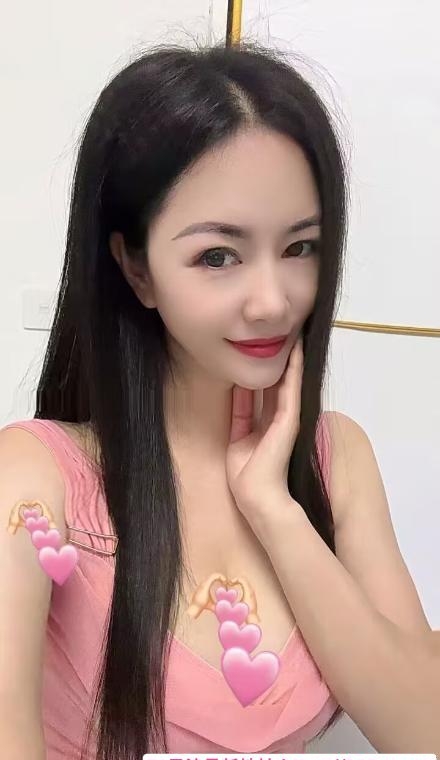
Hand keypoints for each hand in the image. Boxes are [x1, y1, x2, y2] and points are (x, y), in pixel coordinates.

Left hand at [225, 334, 303, 523]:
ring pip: (290, 381)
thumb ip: (241, 413)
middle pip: (282, 382)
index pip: (269, 391)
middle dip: (284, 359)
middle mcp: (281, 419)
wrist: (256, 496)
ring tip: (296, 333)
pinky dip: (294, 370)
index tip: (270, 347)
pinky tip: (296, 351)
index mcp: (267, 424)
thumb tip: (239, 388)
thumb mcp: (238, 436)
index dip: (270, 369)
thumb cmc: (245, 475)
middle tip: (289, 332)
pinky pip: (291, 389)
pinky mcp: (291, 421)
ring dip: (293, 358)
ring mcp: (288, 419)